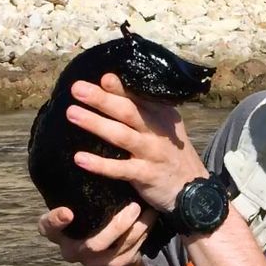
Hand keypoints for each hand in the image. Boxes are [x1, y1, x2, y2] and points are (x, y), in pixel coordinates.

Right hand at [37, 202, 157, 265]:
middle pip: (93, 245)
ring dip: (135, 229)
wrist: (100, 252)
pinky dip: (143, 234)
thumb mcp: (73, 209)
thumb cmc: (82, 220)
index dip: (56, 222)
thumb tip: (80, 157)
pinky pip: (131, 251)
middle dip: (116, 227)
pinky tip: (150, 218)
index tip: (68, 212)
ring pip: (117, 250)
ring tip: (146, 210)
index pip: (48, 228)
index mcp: (56, 234)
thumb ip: (73, 196)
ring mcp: (94, 262)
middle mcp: (72, 251)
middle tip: (133, 207)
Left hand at [64, 73, 208, 211]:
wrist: (193, 188)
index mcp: (161, 115)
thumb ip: (146, 110)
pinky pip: (120, 169)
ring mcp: (152, 153)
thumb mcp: (167, 126)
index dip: (120, 87)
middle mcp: (157, 131)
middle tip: (77, 89)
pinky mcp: (145, 175)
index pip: (138, 97)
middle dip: (102, 99)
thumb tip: (114, 88)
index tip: (103, 77)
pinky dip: (100, 164)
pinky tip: (80, 158)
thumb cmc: (171, 153)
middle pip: (127, 111)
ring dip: (96, 123)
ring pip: (121, 136)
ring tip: (72, 113)